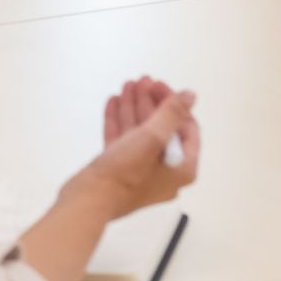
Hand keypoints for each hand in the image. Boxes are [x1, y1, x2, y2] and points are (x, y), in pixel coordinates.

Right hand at [63, 77, 199, 219]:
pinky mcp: (120, 170)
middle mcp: (165, 171)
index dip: (173, 104)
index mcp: (181, 168)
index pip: (186, 129)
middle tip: (140, 80)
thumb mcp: (151, 138)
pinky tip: (113, 101)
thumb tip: (190, 95)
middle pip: (162, 129)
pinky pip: (123, 141)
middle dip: (151, 102)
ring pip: (140, 133)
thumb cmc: (126, 171)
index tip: (156, 85)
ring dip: (134, 107)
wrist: (89, 200)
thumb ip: (172, 114)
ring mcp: (141, 171)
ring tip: (126, 85)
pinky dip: (119, 121)